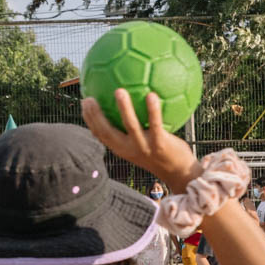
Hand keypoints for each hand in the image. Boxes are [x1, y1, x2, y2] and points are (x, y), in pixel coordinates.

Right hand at [82, 92, 199, 192]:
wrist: (180, 173)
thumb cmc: (163, 154)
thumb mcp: (145, 144)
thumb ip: (136, 128)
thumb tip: (133, 104)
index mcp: (122, 148)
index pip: (100, 134)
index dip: (89, 119)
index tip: (84, 102)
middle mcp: (129, 149)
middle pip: (107, 132)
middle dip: (95, 116)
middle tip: (89, 98)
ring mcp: (144, 147)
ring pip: (130, 126)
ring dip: (123, 108)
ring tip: (119, 91)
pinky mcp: (160, 145)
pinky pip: (155, 124)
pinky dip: (153, 110)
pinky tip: (152, 95)